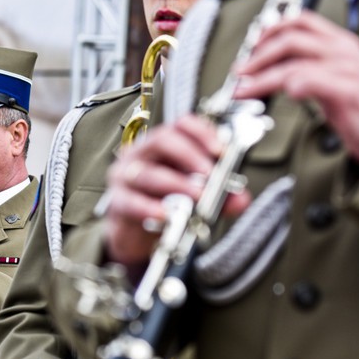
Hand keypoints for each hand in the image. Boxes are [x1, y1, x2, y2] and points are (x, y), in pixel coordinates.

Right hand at [104, 115, 250, 267]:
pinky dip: (150, 208)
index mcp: (162, 145)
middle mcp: (141, 154)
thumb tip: (241, 199)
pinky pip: (132, 202)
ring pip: (148, 172)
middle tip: (210, 174)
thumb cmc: (163, 203)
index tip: (221, 150)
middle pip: (162, 140)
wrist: (134, 233)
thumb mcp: (195, 196)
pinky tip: (167, 215)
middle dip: (190, 155)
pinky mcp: (117, 201)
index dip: (201, 132)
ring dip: (176, 184)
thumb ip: (219, 196)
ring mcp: (125, 176)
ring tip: (197, 196)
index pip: (179, 125)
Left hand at [234, 10, 358, 164]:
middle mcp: (342, 49)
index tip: (249, 47)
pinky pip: (314, 80)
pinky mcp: (348, 90)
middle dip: (257, 57)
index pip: (299, 21)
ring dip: (262, 78)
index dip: (269, 30)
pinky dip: (294, 85)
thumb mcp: (326, 78)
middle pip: (290, 39)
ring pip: (293, 63)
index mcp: (337, 42)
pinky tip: (283, 93)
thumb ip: (302, 66)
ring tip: (245, 91)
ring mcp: (346, 68)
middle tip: (240, 74)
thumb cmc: (355, 105)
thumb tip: (264, 66)